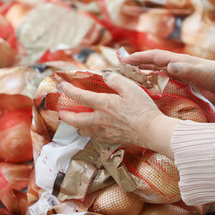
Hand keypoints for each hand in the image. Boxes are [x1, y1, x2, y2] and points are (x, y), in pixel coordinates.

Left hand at [59, 72, 179, 158]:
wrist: (153, 131)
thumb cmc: (143, 109)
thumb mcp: (131, 88)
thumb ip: (116, 80)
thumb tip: (105, 76)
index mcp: (103, 104)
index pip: (80, 97)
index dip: (68, 90)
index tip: (62, 86)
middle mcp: (100, 119)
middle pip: (75, 120)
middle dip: (65, 115)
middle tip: (61, 111)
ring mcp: (105, 131)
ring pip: (84, 131)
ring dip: (76, 125)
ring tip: (75, 121)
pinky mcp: (112, 139)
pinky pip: (95, 137)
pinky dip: (90, 132)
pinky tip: (93, 129)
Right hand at [123, 50, 214, 105]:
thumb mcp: (204, 73)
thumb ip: (188, 70)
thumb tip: (170, 65)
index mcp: (179, 62)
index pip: (154, 57)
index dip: (139, 58)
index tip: (123, 60)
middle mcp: (176, 69)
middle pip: (151, 67)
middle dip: (136, 68)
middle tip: (119, 73)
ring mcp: (179, 80)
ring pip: (156, 78)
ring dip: (143, 80)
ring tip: (128, 86)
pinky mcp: (183, 90)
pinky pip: (164, 90)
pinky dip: (154, 92)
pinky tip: (147, 100)